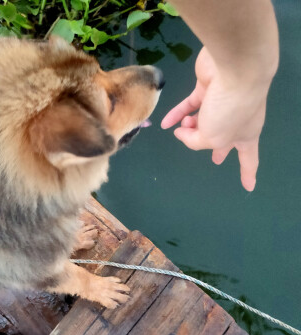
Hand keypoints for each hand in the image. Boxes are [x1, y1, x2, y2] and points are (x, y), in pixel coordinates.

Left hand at [161, 47, 270, 190]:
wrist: (236, 67)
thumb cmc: (230, 110)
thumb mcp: (214, 138)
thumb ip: (195, 142)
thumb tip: (182, 133)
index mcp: (246, 135)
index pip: (249, 158)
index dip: (248, 173)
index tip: (249, 186)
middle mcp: (237, 119)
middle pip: (225, 138)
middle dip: (219, 149)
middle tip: (216, 159)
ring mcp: (222, 102)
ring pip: (203, 121)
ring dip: (191, 126)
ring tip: (185, 127)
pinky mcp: (207, 88)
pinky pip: (189, 105)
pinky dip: (177, 114)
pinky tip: (165, 123)